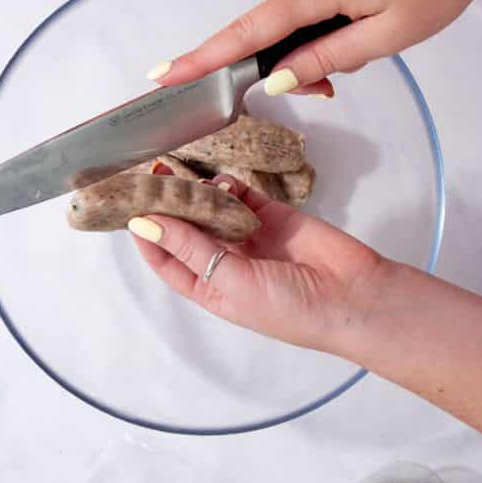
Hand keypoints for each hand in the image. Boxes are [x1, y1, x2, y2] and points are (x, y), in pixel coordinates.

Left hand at [126, 173, 481, 450]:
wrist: (353, 297)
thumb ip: (191, 247)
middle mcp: (228, 262)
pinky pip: (244, 194)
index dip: (145, 234)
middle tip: (147, 176)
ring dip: (197, 192)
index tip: (127, 206)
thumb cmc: (294, 310)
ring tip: (180, 173)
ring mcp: (252, 237)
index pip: (166, 259)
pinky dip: (230, 184)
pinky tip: (221, 178)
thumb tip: (146, 222)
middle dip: (168, 205)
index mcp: (212, 288)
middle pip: (187, 228)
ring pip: (213, 207)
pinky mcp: (276, 216)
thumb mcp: (232, 282)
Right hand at [146, 0, 481, 94]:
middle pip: (266, 31)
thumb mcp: (384, 37)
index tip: (164, 74)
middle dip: (285, 67)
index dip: (204, 56)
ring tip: (356, 61)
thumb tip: (277, 79)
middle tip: (329, 89)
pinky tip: (354, 41)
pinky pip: (306, 8)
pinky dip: (319, 34)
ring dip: (308, 53)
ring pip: (289, 23)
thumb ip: (327, 59)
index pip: (246, 31)